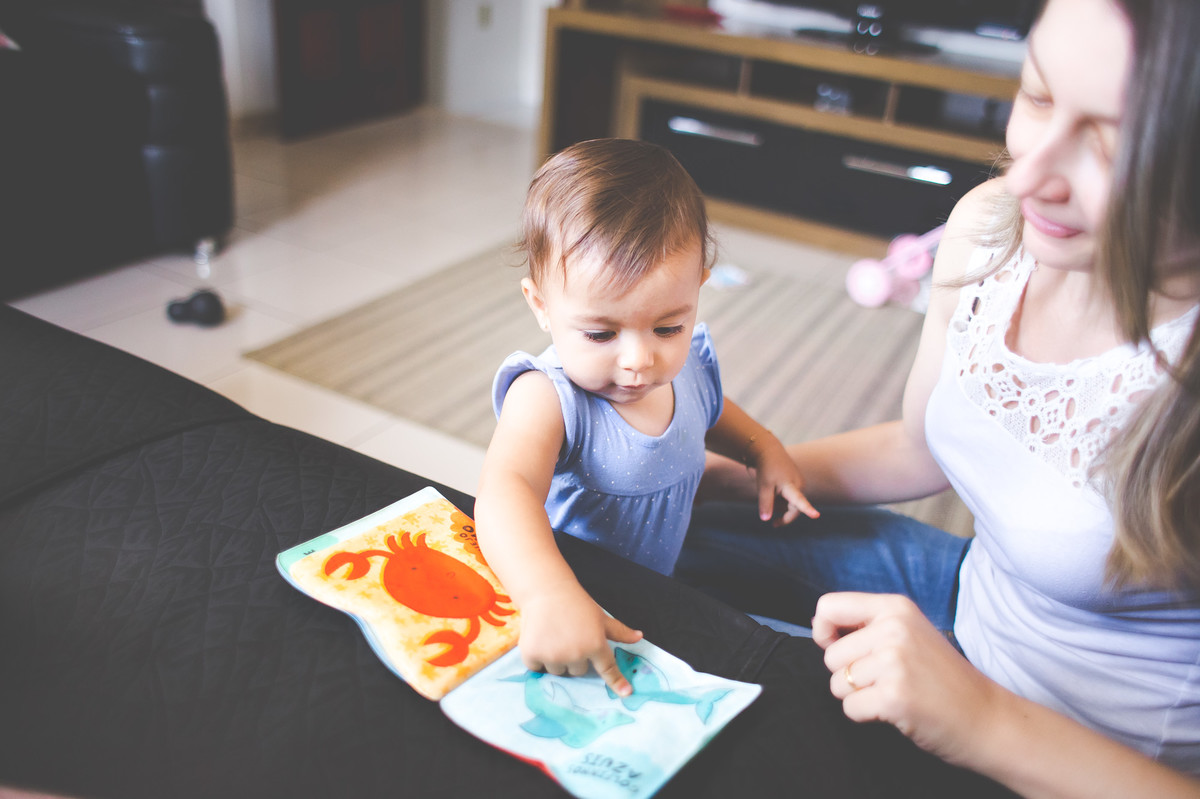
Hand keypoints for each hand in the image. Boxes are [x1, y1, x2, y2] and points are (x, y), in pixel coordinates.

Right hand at [517, 582, 642, 695]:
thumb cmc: (576, 604)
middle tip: (568, 637)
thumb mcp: (601, 617)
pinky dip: (536, 657)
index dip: (617, 682)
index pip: (608, 669)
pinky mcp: (532, 655)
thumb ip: (619, 632)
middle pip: (578, 671)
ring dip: (555, 660)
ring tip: (553, 636)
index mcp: (595, 644)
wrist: (546, 591)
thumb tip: (639, 637)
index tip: (626, 693)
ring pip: (557, 671)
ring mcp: (553, 656)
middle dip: (574, 659)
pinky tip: (538, 639)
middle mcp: (576, 653)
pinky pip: (537, 668)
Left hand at [748, 434, 818, 524]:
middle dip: (784, 516)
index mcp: (791, 486)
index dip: (807, 509)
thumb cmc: (766, 470)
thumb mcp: (763, 487)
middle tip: (774, 524)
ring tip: (771, 493)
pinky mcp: (799, 484)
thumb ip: (765, 504)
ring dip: (782, 506)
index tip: (816, 515)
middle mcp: (800, 486)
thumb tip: (765, 520)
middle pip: (795, 509)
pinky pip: (792, 499)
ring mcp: (801, 485)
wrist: (770, 452)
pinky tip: (776, 490)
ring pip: (792, 504)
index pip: (799, 501)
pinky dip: (783, 499)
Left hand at [812, 592, 999, 766]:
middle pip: (831, 655)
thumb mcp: (908, 633)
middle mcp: (893, 629)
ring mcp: (894, 662)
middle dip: (849, 675)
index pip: (828, 606)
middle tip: (887, 680)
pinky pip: (850, 708)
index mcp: (895, 607)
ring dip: (859, 696)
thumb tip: (817, 624)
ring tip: (894, 693)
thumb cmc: (942, 678)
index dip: (824, 632)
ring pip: (837, 683)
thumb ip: (865, 625)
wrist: (987, 717)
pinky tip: (895, 710)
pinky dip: (866, 715)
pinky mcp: (894, 696)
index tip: (842, 648)